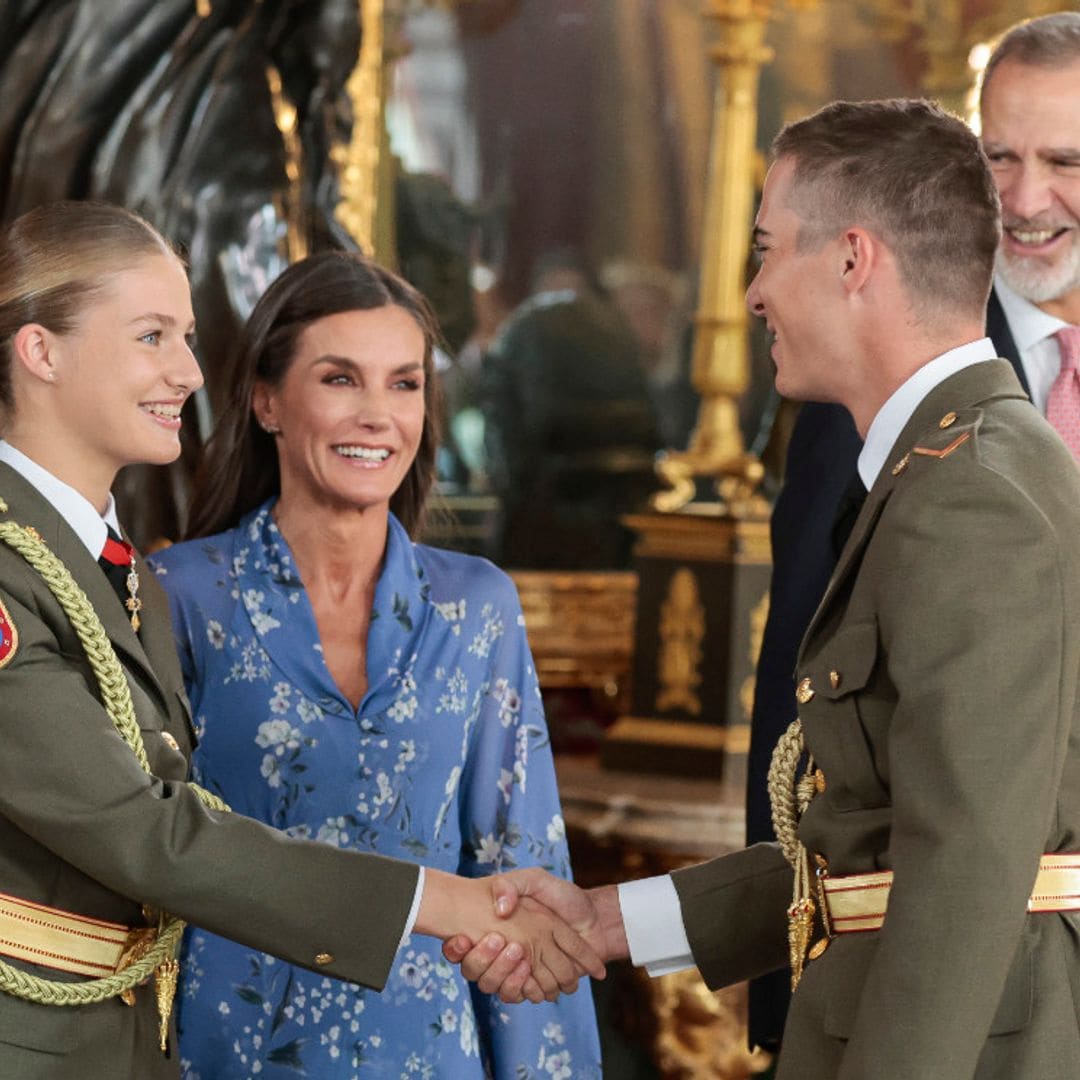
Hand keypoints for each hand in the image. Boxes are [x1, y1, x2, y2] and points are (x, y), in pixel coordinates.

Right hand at [443, 868, 626, 1002]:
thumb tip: (499, 909)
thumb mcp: (535, 880)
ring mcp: (518, 970)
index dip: (454, 948)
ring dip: (502, 973)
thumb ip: (511, 886)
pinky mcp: (536, 984)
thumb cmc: (563, 897)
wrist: (595, 918)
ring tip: (518, 955)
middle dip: (480, 959)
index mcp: (496, 928)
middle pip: (473, 970)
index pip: (460, 946)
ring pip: (493, 986)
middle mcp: (502, 952)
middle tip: (497, 940)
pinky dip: (523, 986)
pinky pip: (519, 995)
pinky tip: (530, 971)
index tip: (458, 939)